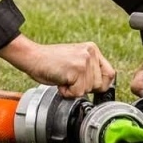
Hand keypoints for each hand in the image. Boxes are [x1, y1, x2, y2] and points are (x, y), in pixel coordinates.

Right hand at [0, 35, 115, 97]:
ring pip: (88, 90)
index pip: (110, 73)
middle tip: (70, 79)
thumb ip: (90, 68)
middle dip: (84, 88)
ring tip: (63, 78)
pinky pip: (77, 92)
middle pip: (99, 84)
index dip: (101, 85)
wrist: (32, 57)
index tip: (90, 88)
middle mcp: (90, 53)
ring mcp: (84, 60)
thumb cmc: (50, 62)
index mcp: (92, 49)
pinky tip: (60, 81)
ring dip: (74, 90)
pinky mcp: (76, 70)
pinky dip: (67, 92)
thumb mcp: (75, 60)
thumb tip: (103, 85)